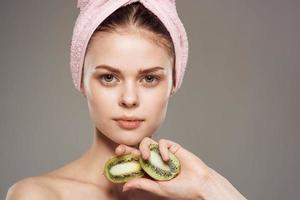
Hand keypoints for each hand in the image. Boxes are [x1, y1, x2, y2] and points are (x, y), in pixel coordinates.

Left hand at [115, 137, 246, 199]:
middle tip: (120, 149)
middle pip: (137, 151)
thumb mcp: (158, 188)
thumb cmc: (182, 190)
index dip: (125, 161)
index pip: (134, 164)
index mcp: (149, 172)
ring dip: (144, 148)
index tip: (115, 160)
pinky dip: (161, 149)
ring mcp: (162, 154)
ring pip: (147, 143)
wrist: (200, 184)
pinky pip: (162, 142)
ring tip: (146, 157)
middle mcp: (154, 161)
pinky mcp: (172, 148)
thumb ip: (142, 184)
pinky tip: (165, 158)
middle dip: (128, 149)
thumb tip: (124, 186)